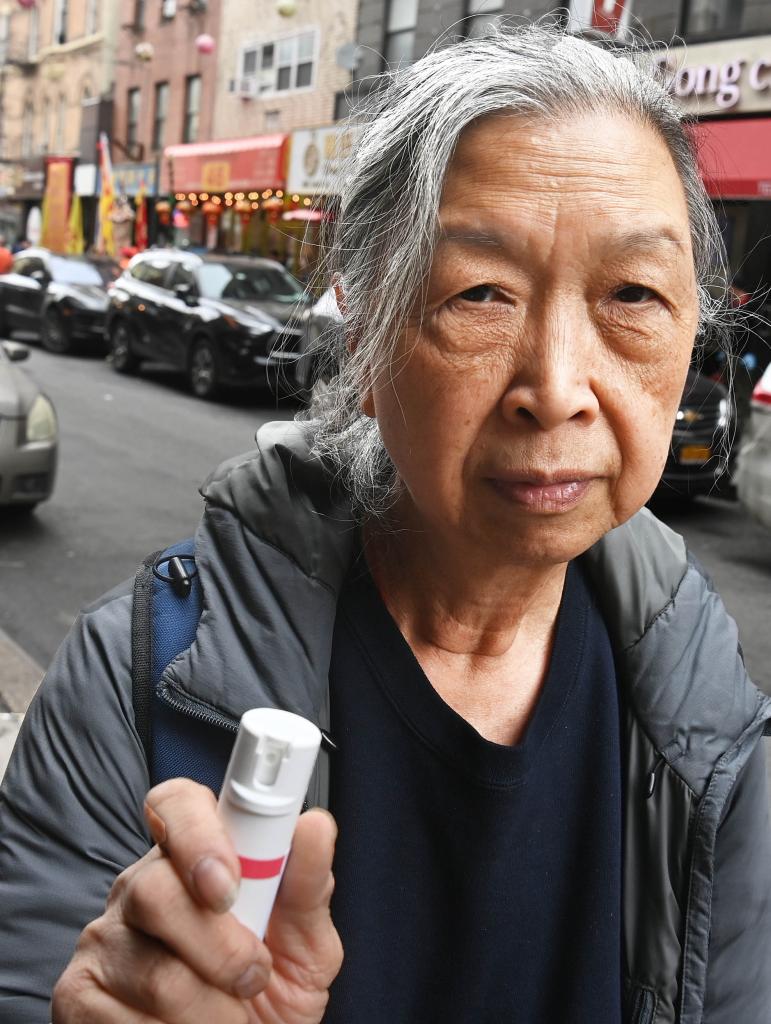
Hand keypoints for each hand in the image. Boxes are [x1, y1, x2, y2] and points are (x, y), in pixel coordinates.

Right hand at [52, 778, 342, 1022]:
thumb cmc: (273, 989)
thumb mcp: (306, 940)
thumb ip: (307, 887)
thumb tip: (315, 825)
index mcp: (195, 855)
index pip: (176, 803)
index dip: (198, 835)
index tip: (230, 884)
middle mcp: (140, 886)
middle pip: (155, 889)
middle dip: (218, 945)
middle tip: (252, 975)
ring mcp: (104, 938)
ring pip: (151, 969)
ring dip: (210, 1008)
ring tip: (229, 1015)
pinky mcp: (79, 995)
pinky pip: (122, 1019)